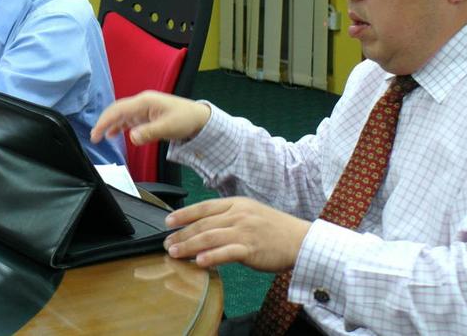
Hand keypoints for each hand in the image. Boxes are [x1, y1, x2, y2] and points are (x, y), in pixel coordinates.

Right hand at [90, 91, 210, 145]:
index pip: (118, 110)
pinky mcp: (148, 114)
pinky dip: (120, 125)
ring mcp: (144, 108)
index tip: (96, 133)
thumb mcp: (168, 127)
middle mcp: (142, 102)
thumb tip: (131, 137)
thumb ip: (148, 132)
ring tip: (100, 136)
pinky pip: (129, 118)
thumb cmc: (186, 119)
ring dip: (110, 124)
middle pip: (117, 110)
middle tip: (94, 136)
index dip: (105, 121)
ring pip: (122, 114)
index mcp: (145, 101)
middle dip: (104, 122)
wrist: (200, 118)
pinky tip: (114, 133)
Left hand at [163, 197, 311, 271]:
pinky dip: (211, 257)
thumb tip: (205, 226)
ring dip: (189, 245)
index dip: (183, 214)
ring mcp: (244, 231)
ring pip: (210, 237)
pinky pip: (227, 253)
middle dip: (182, 234)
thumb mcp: (250, 213)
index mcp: (236, 204)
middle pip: (203, 224)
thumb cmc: (275, 229)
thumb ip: (228, 217)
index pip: (203, 207)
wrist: (300, 240)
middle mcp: (238, 215)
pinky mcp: (251, 248)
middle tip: (167, 243)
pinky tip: (199, 262)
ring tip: (175, 252)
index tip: (168, 222)